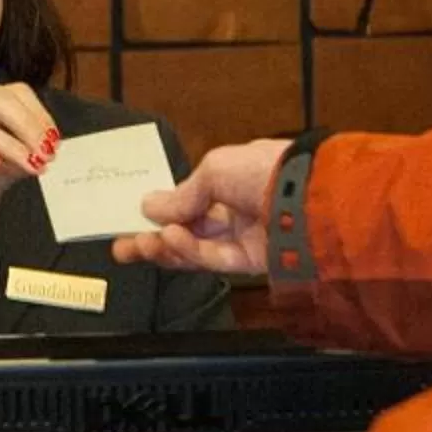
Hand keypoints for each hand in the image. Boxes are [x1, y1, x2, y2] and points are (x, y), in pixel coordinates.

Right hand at [111, 137, 289, 274]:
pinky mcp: (252, 262)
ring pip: (196, 248)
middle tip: (122, 248)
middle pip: (188, 228)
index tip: (132, 218)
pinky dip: (189, 251)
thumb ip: (182, 194)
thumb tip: (149, 207)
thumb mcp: (214, 169)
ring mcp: (245, 237)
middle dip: (153, 239)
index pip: (191, 199)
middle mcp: (237, 209)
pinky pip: (214, 259)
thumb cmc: (263, 170)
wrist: (310, 197)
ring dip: (165, 247)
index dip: (162, 210)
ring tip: (138, 244)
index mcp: (232, 179)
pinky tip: (169, 239)